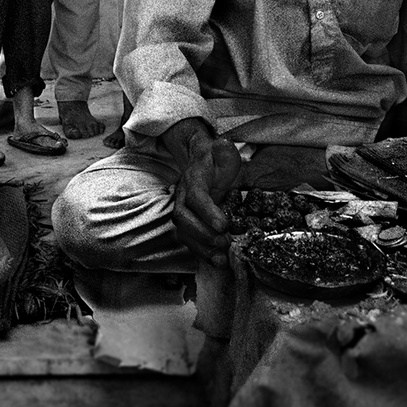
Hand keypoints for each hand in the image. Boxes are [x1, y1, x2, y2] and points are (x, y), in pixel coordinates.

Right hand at [171, 130, 242, 266]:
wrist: (200, 164)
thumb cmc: (215, 161)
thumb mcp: (224, 152)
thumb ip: (224, 151)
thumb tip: (222, 144)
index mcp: (193, 179)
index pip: (196, 196)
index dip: (207, 211)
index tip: (223, 225)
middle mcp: (182, 196)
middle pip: (183, 218)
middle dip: (203, 234)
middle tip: (224, 242)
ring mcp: (182, 211)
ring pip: (183, 232)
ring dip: (201, 248)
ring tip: (221, 258)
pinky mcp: (187, 223)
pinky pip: (189, 240)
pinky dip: (201, 253)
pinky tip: (217, 261)